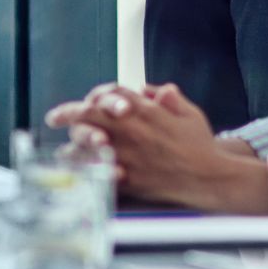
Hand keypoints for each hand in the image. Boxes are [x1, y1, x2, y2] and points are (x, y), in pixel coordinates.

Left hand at [46, 82, 245, 208]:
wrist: (212, 178)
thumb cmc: (201, 145)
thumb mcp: (189, 114)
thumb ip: (169, 99)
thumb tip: (153, 90)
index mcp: (146, 112)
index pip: (111, 95)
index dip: (92, 96)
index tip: (84, 99)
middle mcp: (134, 130)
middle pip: (91, 115)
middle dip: (69, 114)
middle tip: (54, 117)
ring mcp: (130, 155)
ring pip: (90, 144)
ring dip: (74, 144)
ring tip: (63, 149)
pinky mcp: (132, 179)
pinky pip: (101, 173)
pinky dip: (88, 171)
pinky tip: (79, 173)